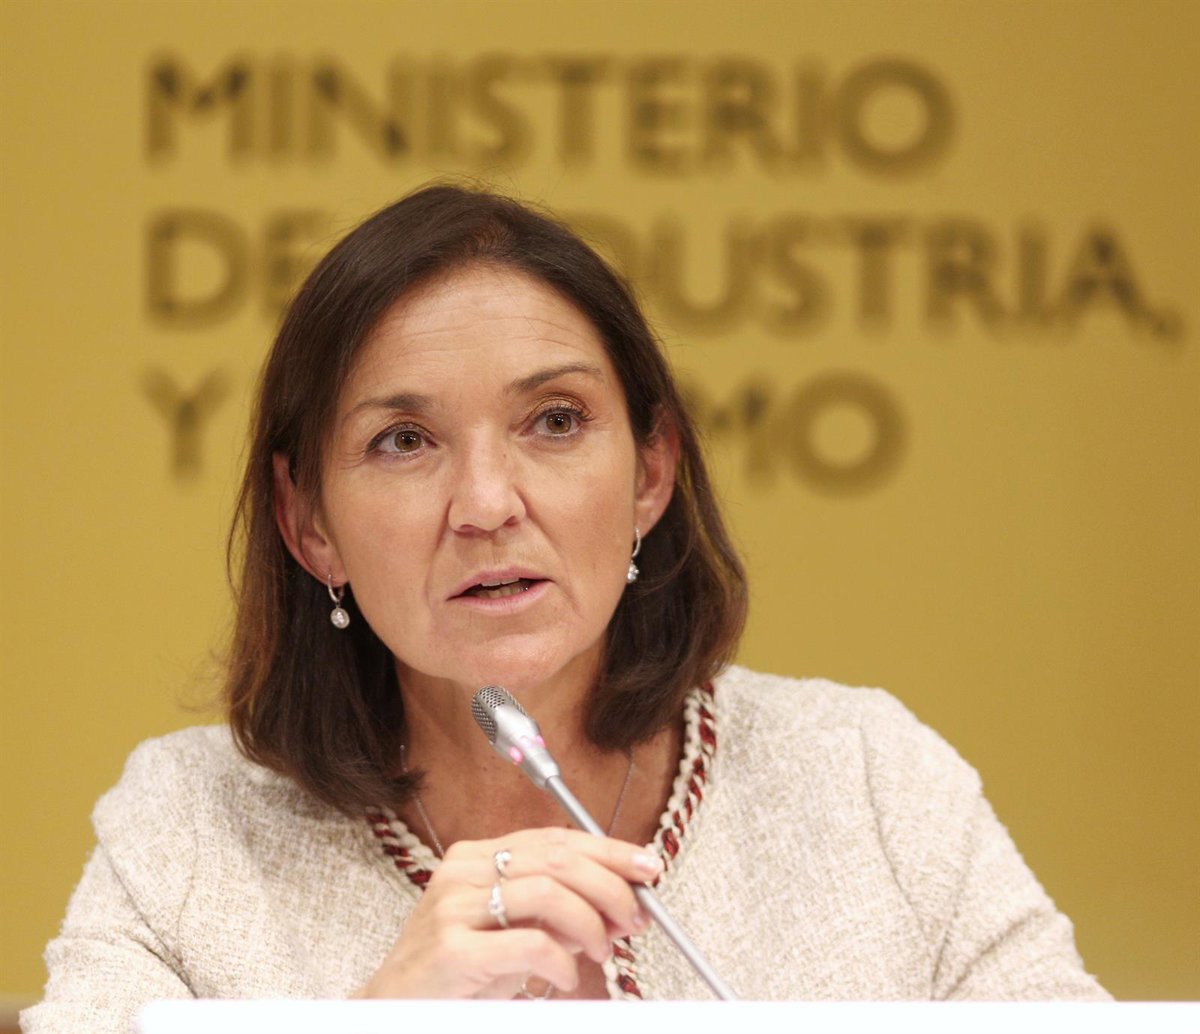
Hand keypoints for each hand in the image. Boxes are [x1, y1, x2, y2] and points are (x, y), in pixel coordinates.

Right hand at [355, 826, 662, 998]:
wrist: (392, 1010)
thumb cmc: (456, 974)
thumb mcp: (511, 933)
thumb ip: (557, 913)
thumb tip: (619, 904)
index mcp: (476, 856)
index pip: (556, 838)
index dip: (609, 850)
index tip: (647, 866)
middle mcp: (462, 871)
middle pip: (558, 859)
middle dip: (610, 885)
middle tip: (635, 916)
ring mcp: (453, 908)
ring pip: (548, 892)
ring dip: (591, 922)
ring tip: (602, 949)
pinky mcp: (451, 950)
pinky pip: (529, 943)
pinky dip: (562, 960)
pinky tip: (566, 977)